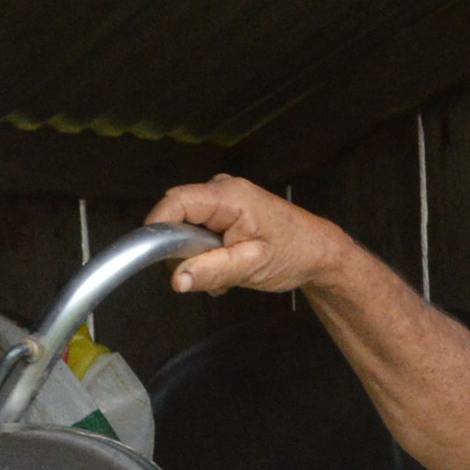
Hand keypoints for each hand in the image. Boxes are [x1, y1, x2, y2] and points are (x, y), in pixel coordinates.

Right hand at [147, 176, 350, 296]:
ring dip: (198, 256)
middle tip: (207, 273)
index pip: (176, 201)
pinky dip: (207, 253)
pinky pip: (200, 231)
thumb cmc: (293, 253)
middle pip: (178, 216)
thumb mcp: (251, 267)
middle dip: (184, 250)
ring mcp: (224, 200)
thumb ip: (211, 271)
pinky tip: (226, 264)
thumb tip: (177, 279)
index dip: (157, 226)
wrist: (317, 252)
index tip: (153, 255)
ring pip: (188, 227)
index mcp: (230, 196)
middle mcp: (223, 191)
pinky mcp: (225, 211)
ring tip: (225, 272)